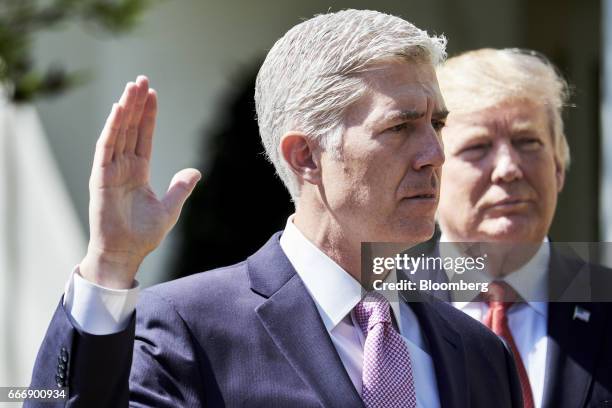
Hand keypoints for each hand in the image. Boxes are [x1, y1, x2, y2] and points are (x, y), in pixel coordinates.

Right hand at [80, 76, 200, 288]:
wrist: (125, 254)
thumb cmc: (143, 235)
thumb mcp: (170, 208)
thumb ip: (180, 188)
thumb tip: (195, 171)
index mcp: (138, 171)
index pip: (144, 136)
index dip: (149, 115)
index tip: (153, 94)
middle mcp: (123, 166)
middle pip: (131, 128)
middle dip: (137, 104)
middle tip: (142, 79)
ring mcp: (110, 170)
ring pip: (118, 132)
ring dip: (125, 109)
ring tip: (132, 86)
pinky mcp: (100, 178)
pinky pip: (106, 148)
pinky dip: (112, 128)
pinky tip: (118, 109)